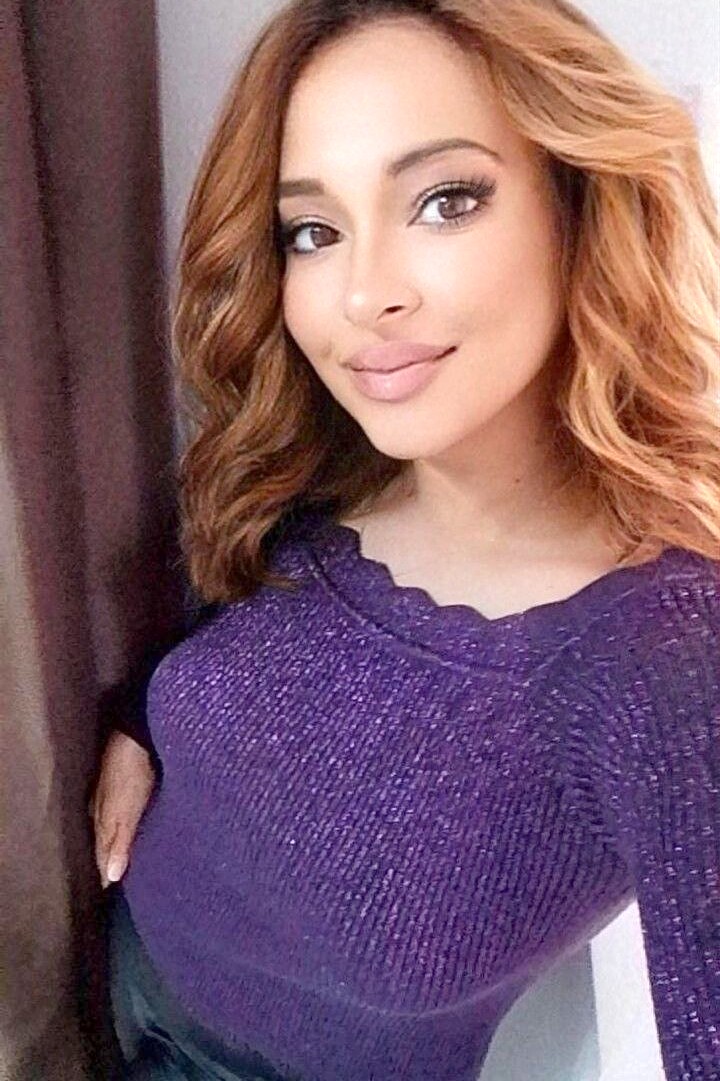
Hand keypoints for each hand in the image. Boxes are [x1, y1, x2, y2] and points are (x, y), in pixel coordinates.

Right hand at [89, 729, 156, 887]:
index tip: (109, 889)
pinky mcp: (124, 781)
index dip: (104, 870)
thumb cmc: (133, 773)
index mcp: (102, 818)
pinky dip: (122, 824)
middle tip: (114, 878)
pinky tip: (129, 825)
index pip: (100, 852)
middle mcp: (102, 808)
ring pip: (109, 825)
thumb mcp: (127, 810)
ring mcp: (111, 793)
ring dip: (114, 841)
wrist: (136, 733)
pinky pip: (118, 811)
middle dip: (107, 858)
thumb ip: (120, 841)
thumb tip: (111, 877)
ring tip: (122, 857)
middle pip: (102, 840)